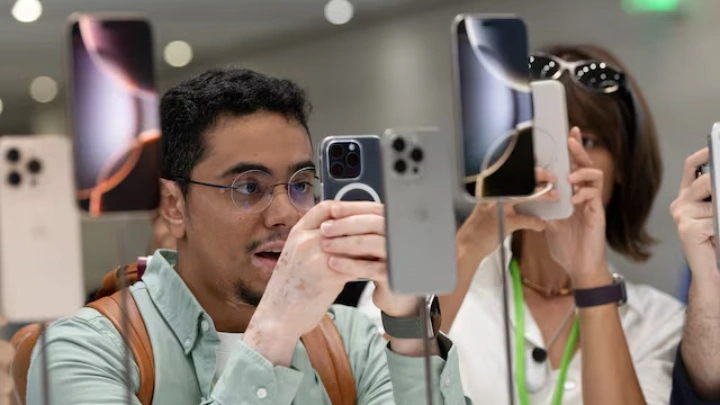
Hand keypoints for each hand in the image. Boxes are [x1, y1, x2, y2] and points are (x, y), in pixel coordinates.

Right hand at [245, 201, 386, 364]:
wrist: (277, 316)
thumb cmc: (288, 289)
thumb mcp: (295, 256)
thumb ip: (314, 241)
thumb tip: (343, 233)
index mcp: (298, 233)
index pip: (327, 208)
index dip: (349, 207)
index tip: (365, 211)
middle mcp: (305, 241)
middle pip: (345, 222)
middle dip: (367, 223)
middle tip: (384, 226)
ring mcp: (316, 257)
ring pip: (353, 242)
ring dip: (371, 244)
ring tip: (385, 246)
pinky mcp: (328, 276)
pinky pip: (356, 264)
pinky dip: (368, 265)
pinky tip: (377, 267)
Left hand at [319, 202, 417, 317]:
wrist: (396, 294)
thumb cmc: (381, 264)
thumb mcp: (372, 242)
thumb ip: (361, 227)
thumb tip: (333, 210)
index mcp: (395, 225)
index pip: (375, 209)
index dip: (353, 208)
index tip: (333, 209)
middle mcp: (401, 237)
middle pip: (375, 223)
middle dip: (346, 224)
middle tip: (325, 228)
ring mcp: (400, 256)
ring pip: (373, 243)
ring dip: (346, 242)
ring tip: (325, 245)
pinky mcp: (394, 276)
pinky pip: (371, 268)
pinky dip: (350, 264)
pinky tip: (333, 263)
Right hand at [456, 167, 557, 266]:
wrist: (468, 244)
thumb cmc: (479, 225)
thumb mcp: (489, 207)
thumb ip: (504, 199)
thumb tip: (524, 193)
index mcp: (490, 188)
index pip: (511, 173)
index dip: (526, 168)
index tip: (538, 163)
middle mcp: (493, 194)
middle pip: (519, 180)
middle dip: (538, 176)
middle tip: (552, 177)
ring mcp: (498, 207)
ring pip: (525, 196)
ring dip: (542, 195)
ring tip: (554, 196)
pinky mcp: (504, 222)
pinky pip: (526, 219)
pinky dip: (536, 222)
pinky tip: (541, 225)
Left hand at [545, 127, 608, 286]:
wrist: (578, 267)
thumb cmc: (565, 246)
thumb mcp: (548, 223)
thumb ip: (543, 208)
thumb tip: (527, 198)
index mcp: (573, 195)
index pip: (573, 168)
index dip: (572, 152)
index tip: (568, 134)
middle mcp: (584, 196)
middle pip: (586, 166)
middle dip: (579, 151)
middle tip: (572, 138)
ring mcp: (592, 204)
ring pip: (595, 176)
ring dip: (582, 172)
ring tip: (571, 176)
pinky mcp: (597, 214)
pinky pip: (595, 196)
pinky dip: (584, 194)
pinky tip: (575, 198)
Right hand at [670, 147, 717, 278]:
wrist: (712, 273)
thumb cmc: (717, 243)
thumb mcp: (717, 214)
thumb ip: (716, 197)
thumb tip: (719, 183)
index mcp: (687, 197)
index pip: (691, 167)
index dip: (703, 154)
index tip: (714, 146)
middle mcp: (680, 204)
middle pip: (705, 181)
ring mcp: (681, 216)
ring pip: (715, 202)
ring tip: (719, 223)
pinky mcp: (687, 230)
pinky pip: (714, 219)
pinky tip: (719, 235)